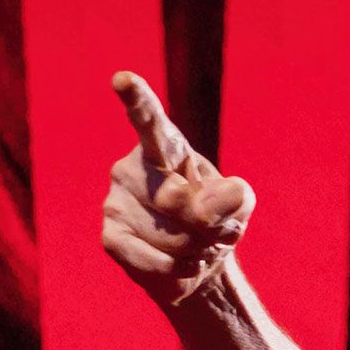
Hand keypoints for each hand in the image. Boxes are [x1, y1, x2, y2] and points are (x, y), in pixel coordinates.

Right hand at [100, 71, 253, 308]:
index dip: (137, 100)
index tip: (123, 80)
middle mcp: (132, 168)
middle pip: (179, 200)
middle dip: (209, 225)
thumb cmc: (215, 221)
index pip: (150, 120)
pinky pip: (156, 261)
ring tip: (195, 245)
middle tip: (215, 231)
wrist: (197, 265)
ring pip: (174, 237)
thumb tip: (219, 201)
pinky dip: (181, 269)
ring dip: (198, 249)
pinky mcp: (111, 237)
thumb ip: (234, 198)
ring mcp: (115, 201)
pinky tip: (184, 263)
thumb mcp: (237, 205)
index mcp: (163, 146)